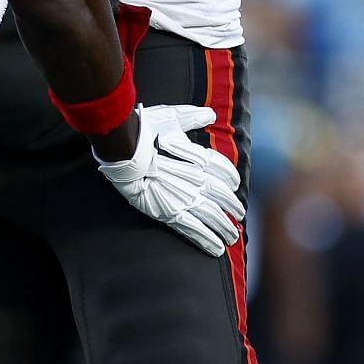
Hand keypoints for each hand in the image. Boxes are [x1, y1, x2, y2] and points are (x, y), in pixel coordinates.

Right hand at [97, 105, 244, 255]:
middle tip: (239, 215)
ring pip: (212, 216)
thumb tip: (210, 114)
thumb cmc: (144, 130)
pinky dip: (207, 240)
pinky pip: (193, 230)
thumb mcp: (170, 117)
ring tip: (232, 237)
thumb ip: (192, 117)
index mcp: (198, 157)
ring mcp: (184, 197)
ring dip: (224, 228)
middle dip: (232, 206)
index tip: (236, 185)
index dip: (230, 177)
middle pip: (221, 195)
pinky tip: (217, 249)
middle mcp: (196, 179)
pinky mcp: (170, 212)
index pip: (221, 169)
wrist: (124, 149)